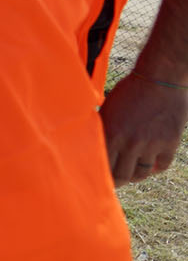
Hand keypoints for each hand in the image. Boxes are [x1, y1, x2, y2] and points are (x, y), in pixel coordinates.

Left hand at [101, 70, 187, 184]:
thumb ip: (102, 131)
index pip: (103, 168)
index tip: (98, 179)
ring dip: (135, 176)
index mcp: (111, 135)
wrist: (160, 79)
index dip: (100, 177)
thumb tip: (90, 149)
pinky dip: (155, 168)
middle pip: (122, 176)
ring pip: (141, 174)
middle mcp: (131, 143)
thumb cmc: (128, 92)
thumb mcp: (107, 110)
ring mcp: (152, 144)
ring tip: (131, 172)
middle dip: (117, 181)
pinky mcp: (170, 143)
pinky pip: (161, 166)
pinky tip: (150, 164)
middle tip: (114, 182)